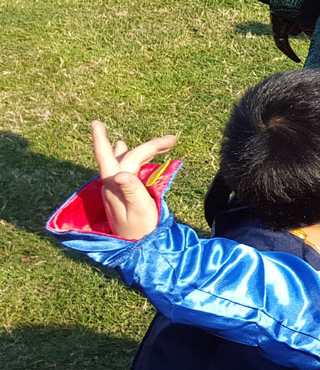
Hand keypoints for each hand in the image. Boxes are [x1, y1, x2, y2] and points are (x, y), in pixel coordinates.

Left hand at [90, 120, 176, 239]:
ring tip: (159, 144)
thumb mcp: (139, 210)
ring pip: (126, 162)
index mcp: (113, 186)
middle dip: (149, 146)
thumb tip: (122, 174)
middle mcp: (112, 184)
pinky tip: (126, 152)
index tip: (96, 123)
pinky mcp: (122, 193)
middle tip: (172, 140)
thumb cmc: (140, 230)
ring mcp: (116, 188)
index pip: (107, 158)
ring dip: (141, 151)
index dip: (101, 140)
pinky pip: (126, 169)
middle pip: (127, 157)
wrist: (137, 247)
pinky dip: (133, 158)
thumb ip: (131, 190)